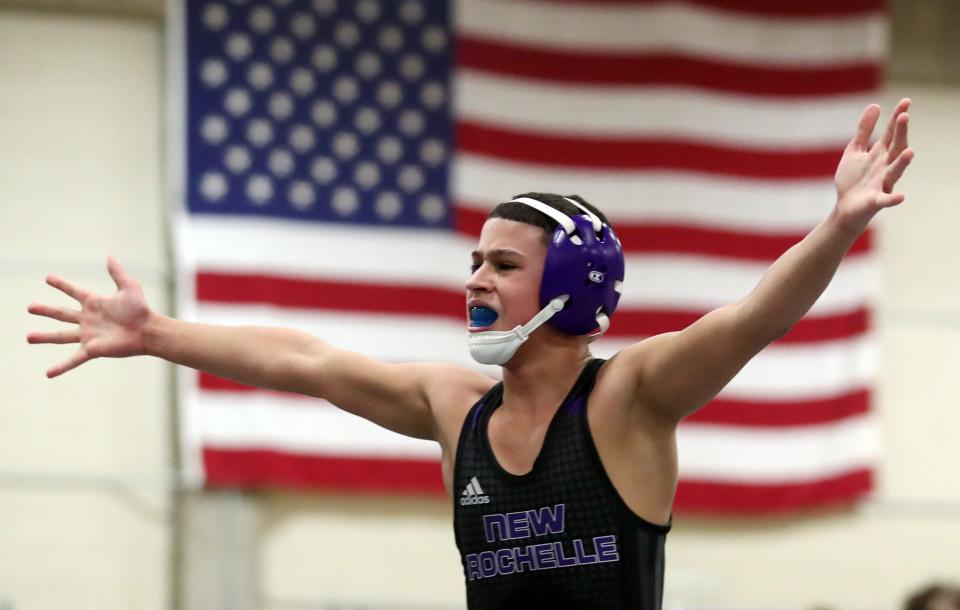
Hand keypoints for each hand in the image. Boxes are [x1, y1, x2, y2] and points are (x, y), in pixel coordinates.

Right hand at [27, 256, 152, 377]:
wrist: (149, 330)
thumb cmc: (141, 309)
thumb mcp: (128, 287)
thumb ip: (118, 272)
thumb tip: (110, 256)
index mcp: (95, 303)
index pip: (74, 292)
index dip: (62, 285)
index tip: (48, 278)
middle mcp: (89, 319)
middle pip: (62, 314)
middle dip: (45, 310)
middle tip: (29, 307)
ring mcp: (89, 335)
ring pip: (62, 336)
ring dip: (45, 337)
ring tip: (28, 337)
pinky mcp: (93, 349)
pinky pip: (74, 359)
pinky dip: (61, 367)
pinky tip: (48, 374)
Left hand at [833, 98, 914, 234]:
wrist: (845, 208)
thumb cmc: (853, 179)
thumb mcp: (855, 151)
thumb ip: (864, 131)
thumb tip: (875, 105)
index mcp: (879, 154)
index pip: (891, 133)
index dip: (897, 118)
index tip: (906, 101)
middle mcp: (885, 167)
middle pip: (895, 148)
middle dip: (900, 133)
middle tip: (904, 117)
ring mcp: (882, 183)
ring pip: (895, 171)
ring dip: (902, 162)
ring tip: (911, 152)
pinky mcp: (875, 200)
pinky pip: (886, 200)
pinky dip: (893, 199)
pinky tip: (900, 197)